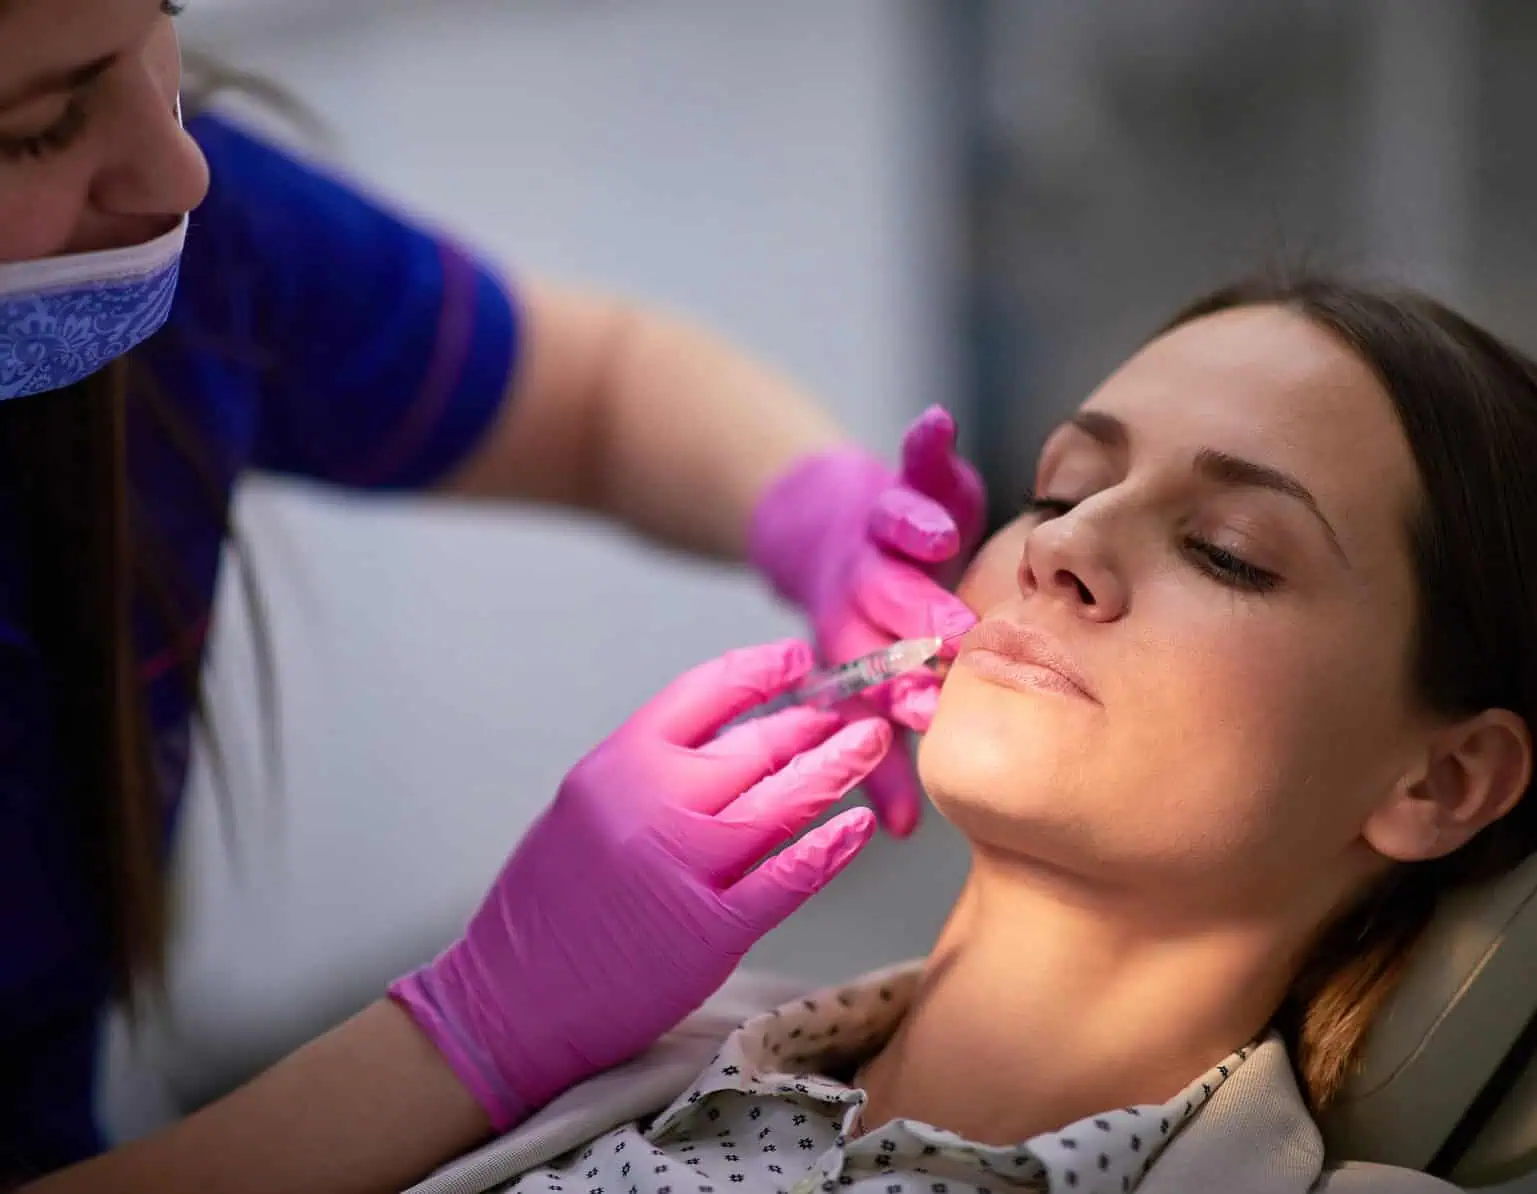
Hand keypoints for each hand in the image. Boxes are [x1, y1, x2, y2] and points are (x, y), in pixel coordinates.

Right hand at [389, 640, 889, 1130]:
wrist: (512, 1001)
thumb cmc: (549, 905)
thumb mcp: (585, 805)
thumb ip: (650, 768)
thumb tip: (730, 734)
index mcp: (617, 763)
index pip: (705, 691)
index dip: (761, 670)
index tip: (797, 659)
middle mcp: (653, 802)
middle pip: (757, 744)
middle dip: (815, 722)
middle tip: (856, 709)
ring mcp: (684, 866)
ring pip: (784, 801)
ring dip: (837, 768)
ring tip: (871, 745)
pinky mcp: (711, 930)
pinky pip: (788, 877)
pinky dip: (830, 848)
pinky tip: (859, 827)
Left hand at [748, 405, 985, 835]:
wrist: (818, 531)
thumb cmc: (864, 622)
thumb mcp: (865, 685)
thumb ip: (884, 751)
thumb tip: (901, 833)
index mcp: (856, 641)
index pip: (878, 672)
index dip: (899, 693)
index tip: (925, 715)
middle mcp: (864, 587)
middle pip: (886, 604)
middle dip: (916, 620)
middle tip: (950, 638)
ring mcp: (880, 532)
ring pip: (893, 534)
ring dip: (913, 535)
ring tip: (939, 538)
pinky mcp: (898, 482)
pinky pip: (914, 463)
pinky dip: (926, 443)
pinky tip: (935, 424)